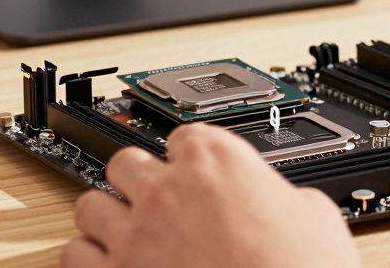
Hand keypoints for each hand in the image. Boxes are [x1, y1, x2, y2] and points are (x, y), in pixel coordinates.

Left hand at [61, 124, 359, 267]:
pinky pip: (73, 255)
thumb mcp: (317, 215)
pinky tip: (101, 264)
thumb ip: (282, 195)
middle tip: (154, 198)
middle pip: (127, 162)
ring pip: (89, 205)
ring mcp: (136, 235)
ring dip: (105, 217)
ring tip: (121, 231)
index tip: (192, 164)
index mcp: (219, 161)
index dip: (191, 153)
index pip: (186, 135)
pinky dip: (84, 259)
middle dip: (139, 180)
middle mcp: (169, 190)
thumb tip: (284, 202)